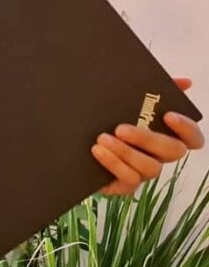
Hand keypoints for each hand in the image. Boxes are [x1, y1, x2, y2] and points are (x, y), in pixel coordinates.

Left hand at [94, 78, 203, 195]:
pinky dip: (113, 164)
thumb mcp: (124, 99)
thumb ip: (153, 90)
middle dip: (148, 138)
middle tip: (121, 128)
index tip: (168, 115)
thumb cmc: (107, 118)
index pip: (192, 137)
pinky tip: (97, 151)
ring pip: (150, 168)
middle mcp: (159, 155)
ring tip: (102, 139)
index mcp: (165, 134)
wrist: (74, 139)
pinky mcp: (126, 184)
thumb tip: (185, 82)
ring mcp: (144, 171)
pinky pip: (129, 180)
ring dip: (126, 153)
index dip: (187, 128)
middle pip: (172, 151)